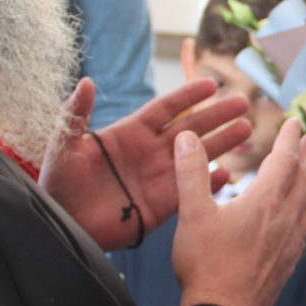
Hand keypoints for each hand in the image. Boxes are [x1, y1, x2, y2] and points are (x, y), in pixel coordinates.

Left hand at [39, 78, 251, 248]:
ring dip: (222, 143)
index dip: (188, 96)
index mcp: (130, 133)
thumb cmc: (59, 183)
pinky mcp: (162, 205)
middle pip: (191, 128)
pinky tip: (228, 174)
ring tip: (246, 130)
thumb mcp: (65, 145)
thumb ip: (76, 114)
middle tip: (242, 104)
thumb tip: (86, 81)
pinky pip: (191, 191)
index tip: (212, 84)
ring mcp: (158, 178)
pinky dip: (209, 183)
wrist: (64, 224)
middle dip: (217, 115)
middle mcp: (150, 152)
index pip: (165, 109)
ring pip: (197, 156)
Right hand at [171, 120, 305, 305]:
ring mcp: (290, 244)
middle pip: (305, 180)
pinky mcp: (288, 263)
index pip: (284, 161)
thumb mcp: (191, 213)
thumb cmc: (205, 262)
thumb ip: (190, 173)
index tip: (297, 122)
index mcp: (263, 202)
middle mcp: (284, 220)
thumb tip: (186, 137)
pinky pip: (305, 230)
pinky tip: (300, 219)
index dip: (290, 139)